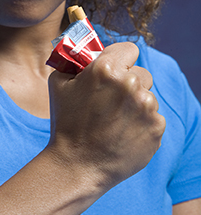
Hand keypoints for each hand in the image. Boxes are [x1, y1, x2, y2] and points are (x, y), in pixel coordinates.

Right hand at [47, 42, 165, 191]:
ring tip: (116, 120)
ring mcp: (146, 107)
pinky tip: (124, 133)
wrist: (76, 165)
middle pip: (141, 73)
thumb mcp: (59, 83)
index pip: (129, 49)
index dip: (121, 58)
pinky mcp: (156, 128)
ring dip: (136, 103)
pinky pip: (153, 117)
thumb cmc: (65, 122)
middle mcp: (130, 84)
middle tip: (112, 99)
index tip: (115, 69)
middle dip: (128, 82)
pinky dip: (142, 123)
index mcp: (107, 68)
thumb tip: (82, 52)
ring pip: (147, 95)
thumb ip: (73, 61)